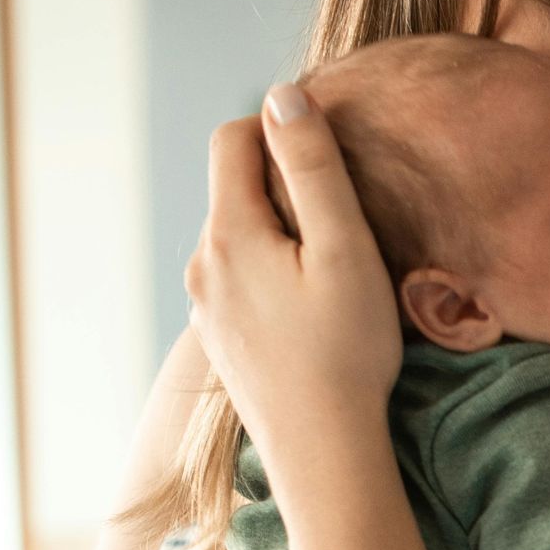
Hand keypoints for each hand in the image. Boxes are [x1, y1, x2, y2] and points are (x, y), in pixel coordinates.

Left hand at [184, 86, 401, 486]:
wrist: (323, 454)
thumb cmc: (346, 352)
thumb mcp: (344, 248)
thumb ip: (314, 166)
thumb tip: (284, 95)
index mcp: (228, 232)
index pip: (234, 137)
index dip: (282, 131)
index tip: (331, 164)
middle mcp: (203, 264)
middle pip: (234, 187)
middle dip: (283, 186)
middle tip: (344, 226)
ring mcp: (206, 306)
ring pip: (239, 236)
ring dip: (281, 235)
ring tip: (332, 275)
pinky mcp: (220, 339)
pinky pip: (241, 280)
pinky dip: (274, 276)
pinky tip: (313, 313)